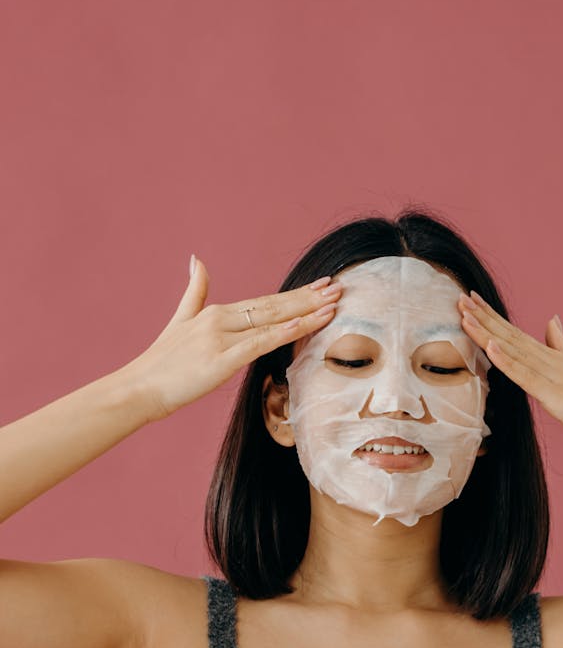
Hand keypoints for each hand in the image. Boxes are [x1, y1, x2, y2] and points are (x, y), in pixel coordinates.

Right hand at [125, 258, 341, 421]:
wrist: (138, 388)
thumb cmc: (161, 363)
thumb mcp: (180, 320)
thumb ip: (194, 291)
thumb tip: (197, 259)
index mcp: (216, 312)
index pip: (265, 301)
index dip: (296, 294)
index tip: (322, 286)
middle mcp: (221, 319)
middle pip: (274, 306)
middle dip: (309, 298)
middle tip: (339, 287)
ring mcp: (221, 338)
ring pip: (272, 321)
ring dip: (306, 312)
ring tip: (334, 303)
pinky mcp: (221, 359)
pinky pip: (261, 343)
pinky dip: (286, 332)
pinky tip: (308, 325)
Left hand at [458, 291, 562, 462]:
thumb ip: (560, 343)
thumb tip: (553, 319)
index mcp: (550, 355)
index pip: (514, 332)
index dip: (491, 316)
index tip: (470, 299)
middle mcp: (548, 360)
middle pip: (509, 335)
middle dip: (483, 317)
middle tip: (460, 298)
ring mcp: (551, 375)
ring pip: (512, 350)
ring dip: (487, 332)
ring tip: (466, 315)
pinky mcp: (552, 394)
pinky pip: (525, 375)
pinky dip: (506, 360)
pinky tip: (490, 346)